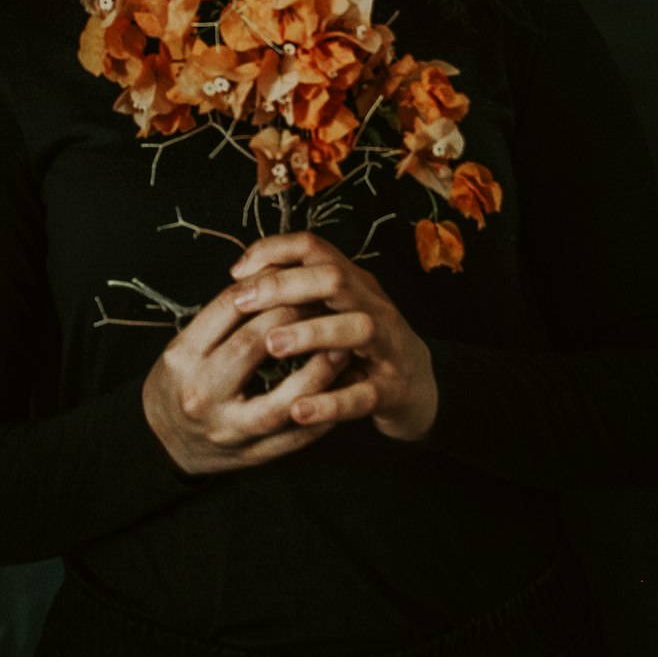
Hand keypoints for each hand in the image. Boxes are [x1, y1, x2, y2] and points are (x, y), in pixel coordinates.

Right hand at [142, 277, 347, 476]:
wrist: (162, 441)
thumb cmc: (184, 380)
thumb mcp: (188, 343)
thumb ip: (226, 316)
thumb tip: (278, 273)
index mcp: (183, 356)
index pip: (228, 308)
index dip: (268, 285)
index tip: (296, 272)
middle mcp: (201, 392)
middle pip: (252, 345)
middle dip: (294, 317)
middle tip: (324, 300)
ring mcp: (226, 429)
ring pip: (279, 402)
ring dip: (317, 372)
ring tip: (341, 346)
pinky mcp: (251, 456)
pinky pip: (295, 439)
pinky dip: (324, 415)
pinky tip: (344, 391)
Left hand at [229, 232, 438, 441]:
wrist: (420, 390)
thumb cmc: (361, 347)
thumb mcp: (336, 311)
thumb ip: (300, 294)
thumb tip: (241, 279)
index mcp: (354, 283)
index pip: (315, 248)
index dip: (274, 250)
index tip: (236, 272)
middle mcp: (373, 306)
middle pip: (335, 278)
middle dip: (285, 285)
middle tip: (242, 302)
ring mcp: (387, 347)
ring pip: (357, 328)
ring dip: (312, 333)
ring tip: (272, 344)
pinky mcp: (392, 391)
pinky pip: (363, 395)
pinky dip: (331, 402)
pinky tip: (298, 409)